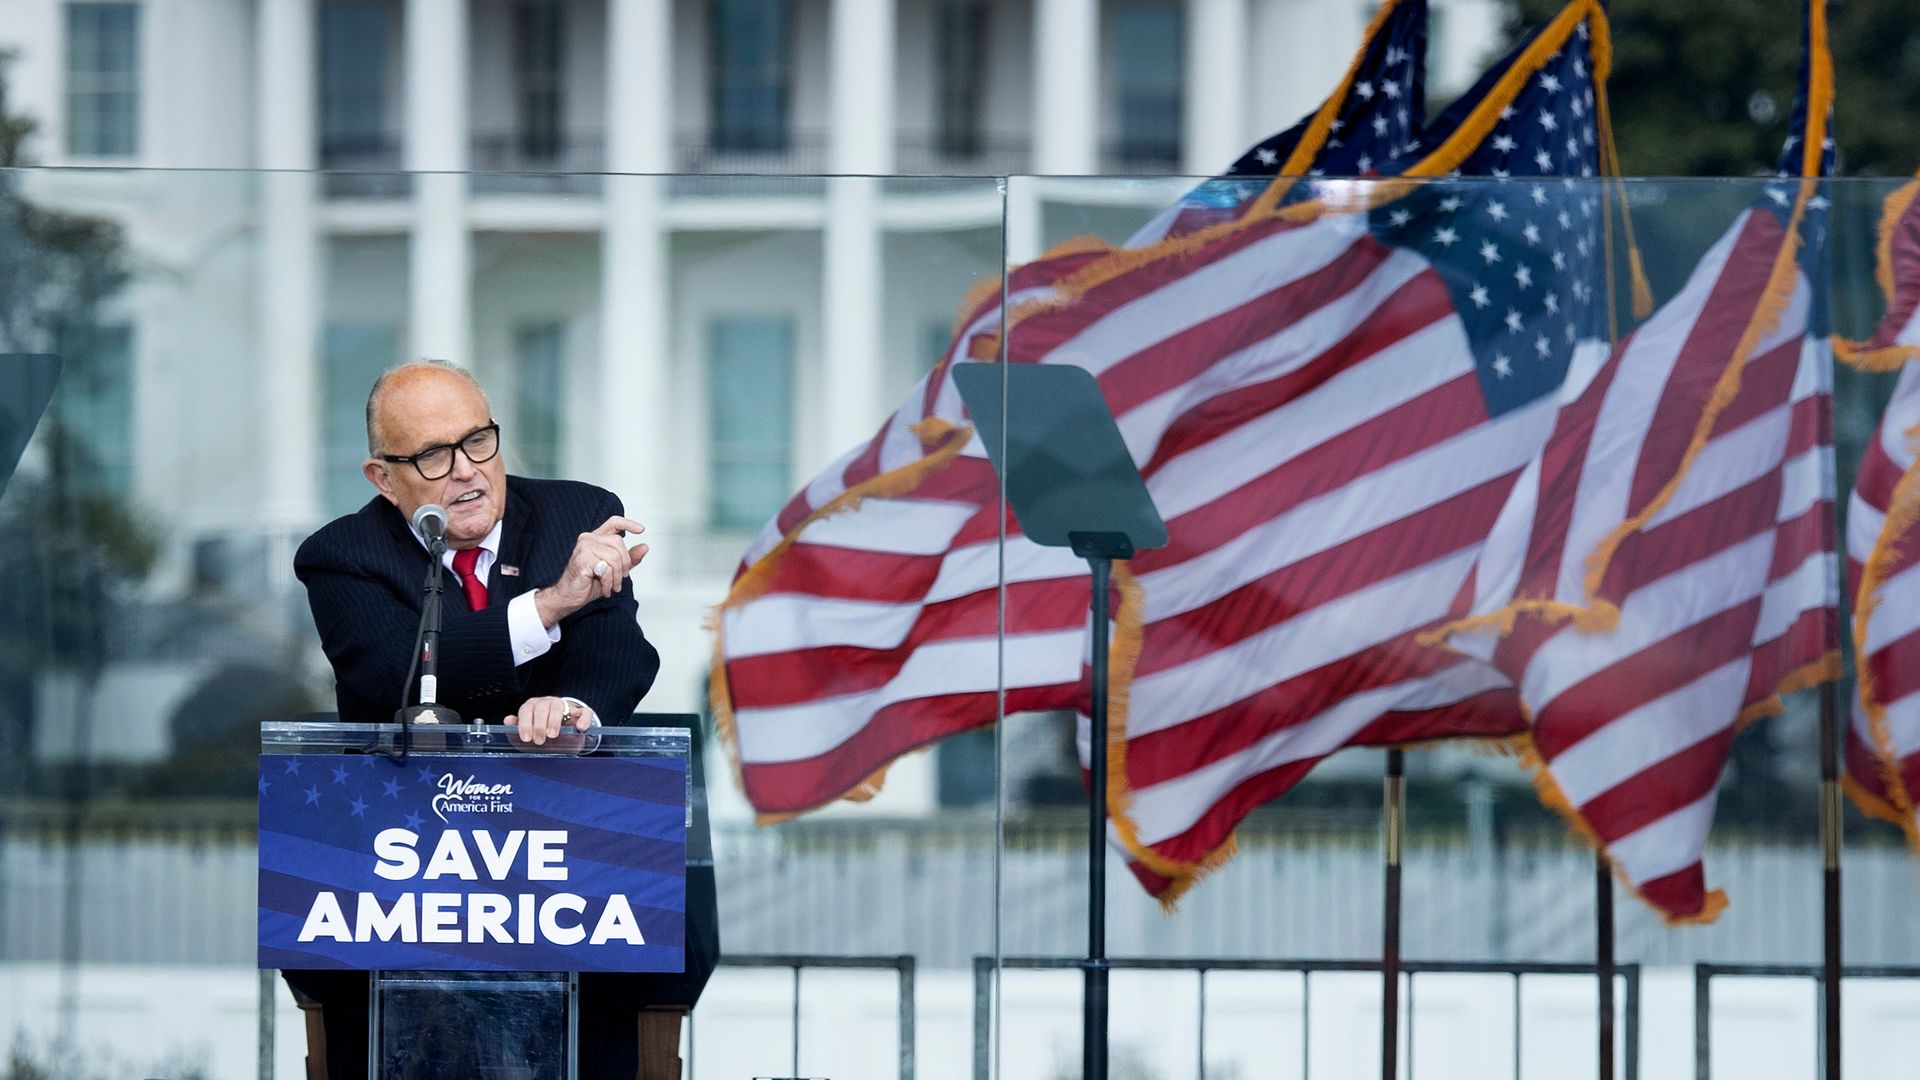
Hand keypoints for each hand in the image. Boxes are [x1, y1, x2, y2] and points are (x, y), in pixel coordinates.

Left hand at [504, 696, 595, 743]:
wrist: (566, 740)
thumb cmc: (543, 735)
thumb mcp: (529, 734)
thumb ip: (516, 728)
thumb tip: (508, 720)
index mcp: (533, 706)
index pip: (527, 709)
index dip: (525, 723)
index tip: (526, 738)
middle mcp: (548, 703)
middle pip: (542, 707)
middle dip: (539, 724)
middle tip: (539, 740)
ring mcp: (566, 706)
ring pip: (559, 706)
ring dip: (554, 721)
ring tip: (552, 735)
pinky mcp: (582, 713)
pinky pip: (585, 712)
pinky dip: (583, 719)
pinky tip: (579, 728)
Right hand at [533, 516, 648, 625]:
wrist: (569, 596)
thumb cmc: (588, 583)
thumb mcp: (615, 570)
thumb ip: (629, 558)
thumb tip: (645, 546)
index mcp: (595, 539)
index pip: (614, 522)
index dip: (628, 523)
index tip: (641, 530)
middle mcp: (588, 539)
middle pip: (618, 542)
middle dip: (625, 563)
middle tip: (621, 578)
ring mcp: (583, 548)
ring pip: (614, 557)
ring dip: (617, 576)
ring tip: (613, 586)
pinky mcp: (582, 560)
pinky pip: (606, 568)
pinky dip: (609, 582)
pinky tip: (605, 588)